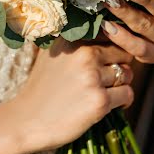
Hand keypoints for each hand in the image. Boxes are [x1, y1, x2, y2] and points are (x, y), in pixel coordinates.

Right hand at [13, 38, 133, 153]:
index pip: (111, 35)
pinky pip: (127, 93)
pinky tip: (108, 103)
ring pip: (127, 74)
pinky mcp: (100, 100)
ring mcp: (93, 77)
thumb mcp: (53, 54)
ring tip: (104, 92)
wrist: (26, 121)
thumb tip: (109, 32)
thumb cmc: (42, 88)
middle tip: (107, 79)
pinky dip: (123, 100)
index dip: (113, 48)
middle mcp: (84, 54)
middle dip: (120, 65)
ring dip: (121, 84)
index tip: (108, 59)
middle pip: (123, 53)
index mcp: (74, 39)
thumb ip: (77, 42)